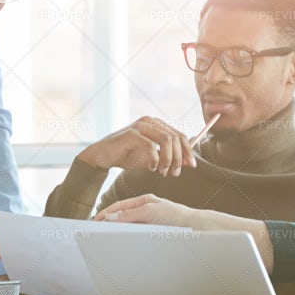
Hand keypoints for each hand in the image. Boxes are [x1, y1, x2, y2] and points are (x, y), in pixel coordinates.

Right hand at [78, 116, 195, 176]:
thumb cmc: (126, 156)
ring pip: (166, 140)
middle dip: (179, 157)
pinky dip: (155, 160)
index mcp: (156, 124)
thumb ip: (167, 156)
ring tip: (163, 172)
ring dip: (168, 159)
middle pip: (175, 137)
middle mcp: (150, 121)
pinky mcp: (131, 134)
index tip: (192, 165)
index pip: (179, 134)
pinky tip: (151, 168)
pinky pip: (151, 146)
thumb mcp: (151, 157)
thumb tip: (187, 161)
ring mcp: (140, 126)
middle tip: (175, 173)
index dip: (188, 150)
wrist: (102, 157)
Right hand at [95, 194, 201, 227]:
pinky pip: (136, 233)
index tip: (96, 220)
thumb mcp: (149, 211)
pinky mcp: (153, 232)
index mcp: (144, 201)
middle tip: (97, 229)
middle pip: (122, 216)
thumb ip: (130, 214)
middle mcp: (146, 210)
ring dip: (118, 230)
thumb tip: (112, 217)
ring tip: (107, 236)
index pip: (120, 206)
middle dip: (110, 221)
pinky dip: (127, 236)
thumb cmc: (175, 215)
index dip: (107, 213)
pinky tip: (123, 240)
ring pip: (128, 225)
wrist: (194, 227)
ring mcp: (149, 221)